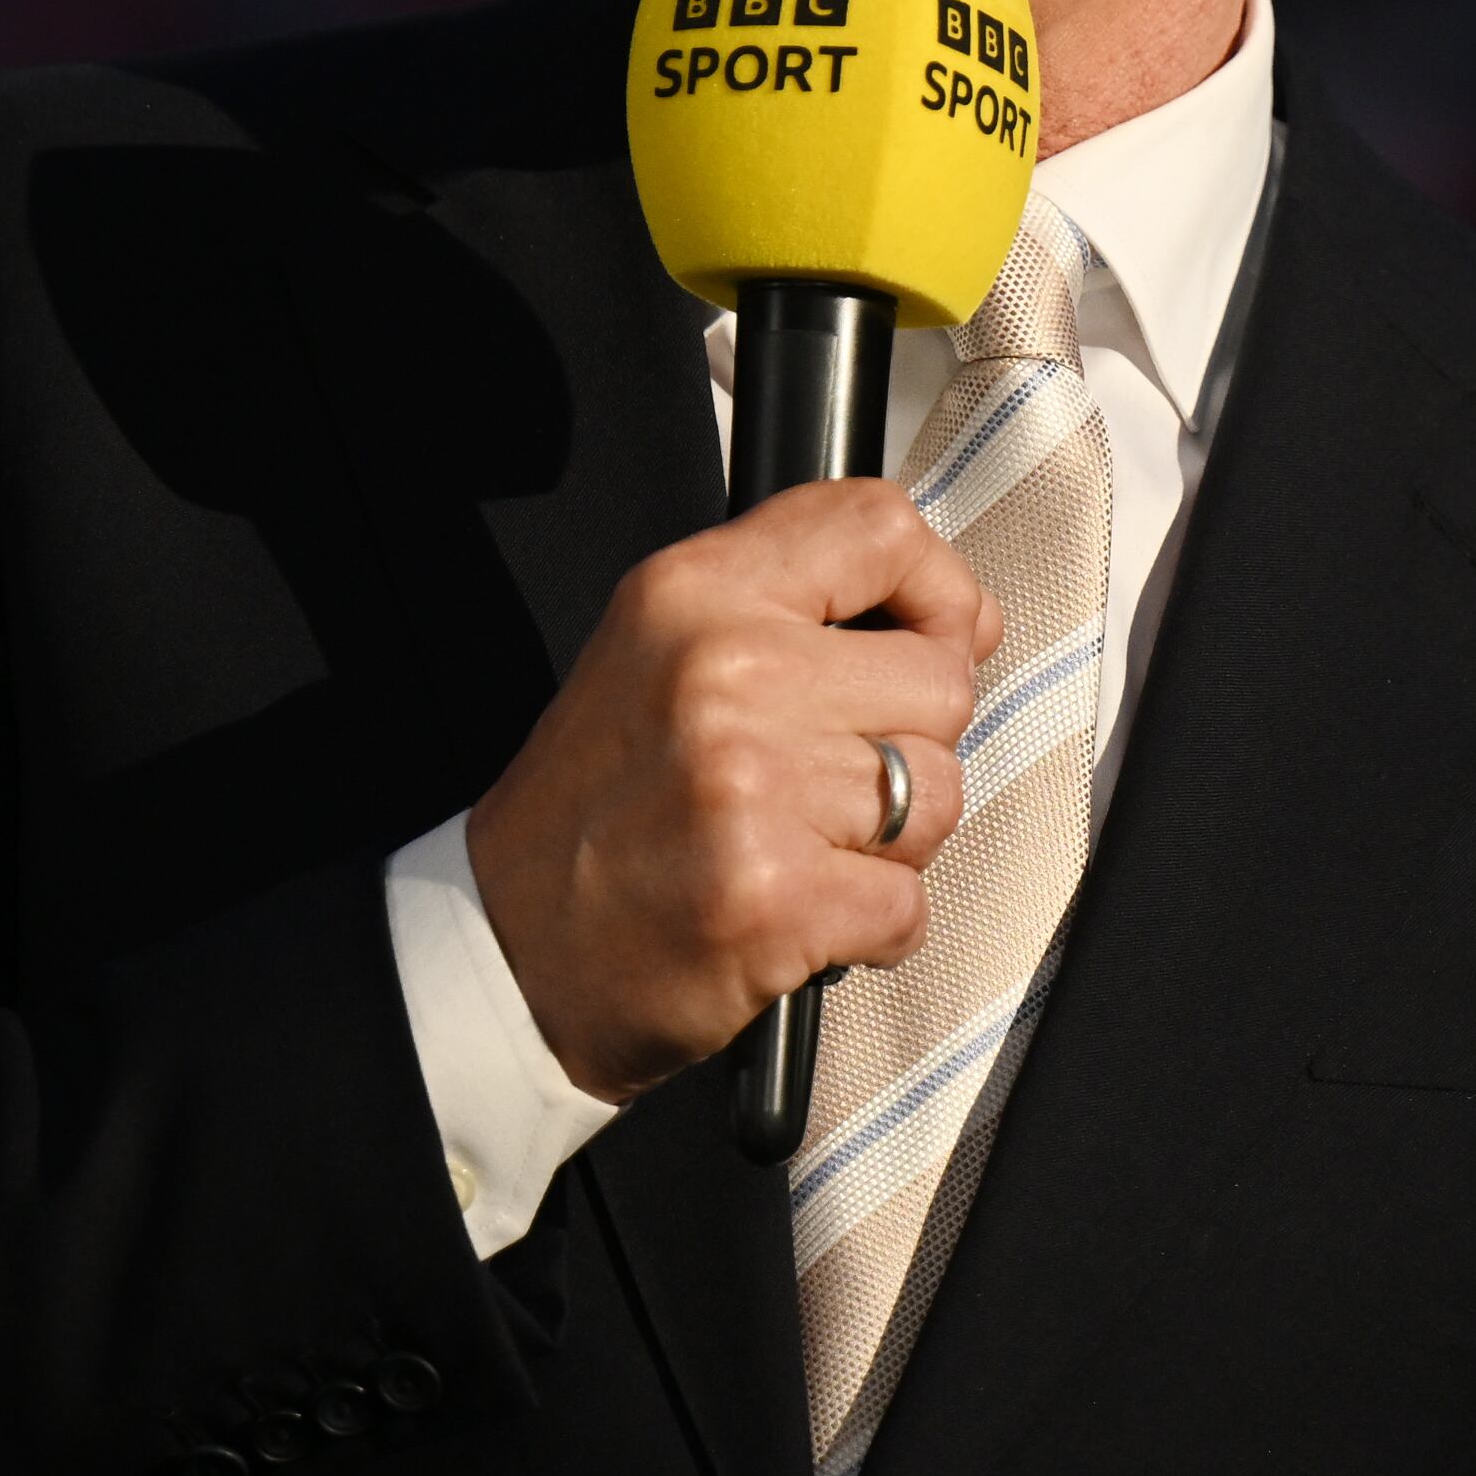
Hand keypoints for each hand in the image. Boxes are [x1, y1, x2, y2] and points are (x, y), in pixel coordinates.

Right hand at [463, 478, 989, 1102]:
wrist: (511, 948)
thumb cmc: (599, 803)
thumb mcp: (665, 646)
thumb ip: (799, 606)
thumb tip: (965, 620)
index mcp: (696, 594)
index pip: (878, 527)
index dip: (937, 588)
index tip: (930, 639)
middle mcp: (725, 675)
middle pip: (940, 682)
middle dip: (910, 745)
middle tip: (823, 783)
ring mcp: (753, 789)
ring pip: (940, 797)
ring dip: (891, 843)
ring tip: (801, 848)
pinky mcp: (777, 901)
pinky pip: (909, 905)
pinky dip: (871, 928)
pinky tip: (799, 915)